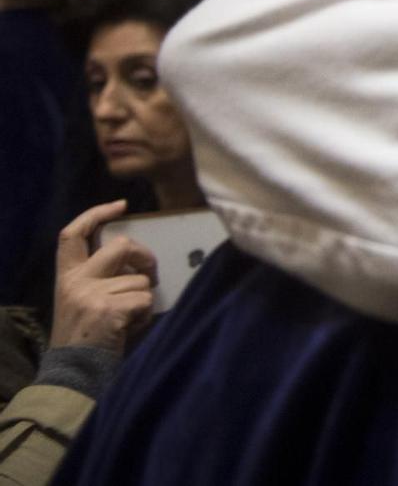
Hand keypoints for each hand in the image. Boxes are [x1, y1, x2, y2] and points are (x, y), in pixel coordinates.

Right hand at [48, 201, 157, 354]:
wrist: (73, 374)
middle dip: (144, 257)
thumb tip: (136, 258)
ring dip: (143, 298)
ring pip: (140, 279)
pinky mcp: (109, 309)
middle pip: (120, 246)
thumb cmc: (86, 337)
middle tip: (149, 276)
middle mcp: (75, 281)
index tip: (121, 206)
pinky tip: (128, 329)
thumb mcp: (82, 301)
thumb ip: (100, 277)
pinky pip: (145, 299)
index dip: (96, 214)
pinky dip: (145, 315)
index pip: (72, 234)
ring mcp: (91, 294)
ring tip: (127, 319)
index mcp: (66, 277)